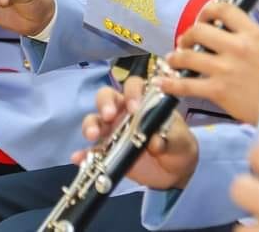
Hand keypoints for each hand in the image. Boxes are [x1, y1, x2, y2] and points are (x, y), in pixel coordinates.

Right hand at [74, 76, 198, 190]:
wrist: (175, 171)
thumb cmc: (179, 144)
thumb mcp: (179, 141)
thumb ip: (169, 139)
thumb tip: (155, 141)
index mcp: (144, 101)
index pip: (134, 86)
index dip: (132, 93)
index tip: (135, 108)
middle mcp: (124, 112)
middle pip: (107, 97)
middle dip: (105, 103)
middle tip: (109, 116)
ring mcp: (113, 131)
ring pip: (95, 119)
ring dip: (91, 124)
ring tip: (92, 135)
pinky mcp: (107, 152)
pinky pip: (91, 150)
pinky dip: (83, 153)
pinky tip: (78, 158)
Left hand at [159, 2, 258, 124]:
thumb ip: (256, 38)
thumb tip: (242, 31)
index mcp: (252, 33)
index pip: (223, 10)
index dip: (208, 11)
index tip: (203, 18)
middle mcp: (236, 47)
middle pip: (200, 30)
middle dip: (188, 34)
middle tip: (186, 41)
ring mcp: (225, 69)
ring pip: (188, 56)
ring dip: (176, 56)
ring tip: (173, 59)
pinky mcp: (218, 91)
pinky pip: (187, 85)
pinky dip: (171, 84)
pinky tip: (162, 83)